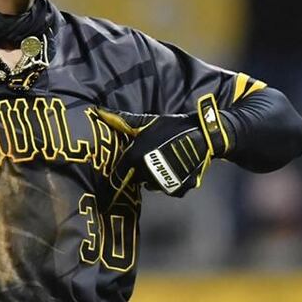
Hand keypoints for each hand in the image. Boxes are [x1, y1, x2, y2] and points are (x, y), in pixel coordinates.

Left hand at [95, 93, 229, 207]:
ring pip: (150, 184)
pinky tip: (173, 169)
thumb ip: (122, 120)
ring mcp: (162, 183)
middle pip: (134, 179)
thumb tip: (99, 111)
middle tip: (143, 164)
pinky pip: (167, 189)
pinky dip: (169, 183)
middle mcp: (145, 173)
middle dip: (135, 174)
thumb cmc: (172, 127)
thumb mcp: (146, 122)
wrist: (203, 136)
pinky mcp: (178, 189)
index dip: (111, 185)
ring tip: (160, 163)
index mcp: (134, 158)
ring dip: (151, 177)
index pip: (116, 177)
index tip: (108, 190)